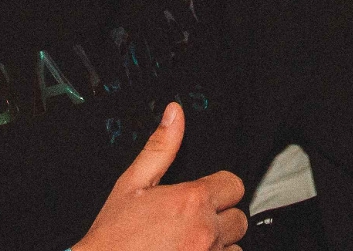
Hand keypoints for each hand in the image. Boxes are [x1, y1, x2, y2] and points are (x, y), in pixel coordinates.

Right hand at [76, 103, 246, 250]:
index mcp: (191, 200)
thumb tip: (174, 114)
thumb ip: (160, 148)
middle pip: (238, 218)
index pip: (234, 185)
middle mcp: (205, 231)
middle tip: (194, 221)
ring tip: (191, 242)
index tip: (204, 196)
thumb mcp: (132, 183)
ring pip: (235, 245)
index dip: (219, 188)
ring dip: (219, 243)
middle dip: (220, 217)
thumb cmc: (114, 236)